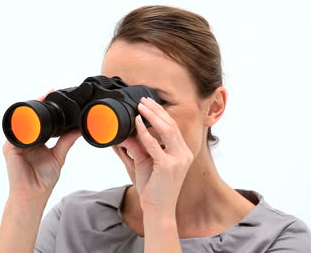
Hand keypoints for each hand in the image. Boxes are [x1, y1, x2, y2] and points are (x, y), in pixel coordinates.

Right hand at [2, 89, 81, 200]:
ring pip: (22, 121)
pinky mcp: (9, 147)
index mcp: (35, 139)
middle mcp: (24, 138)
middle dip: (38, 103)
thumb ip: (66, 141)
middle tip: (49, 92)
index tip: (54, 94)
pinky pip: (15, 132)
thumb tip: (78, 129)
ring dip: (30, 109)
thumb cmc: (43, 179)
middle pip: (30, 117)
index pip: (39, 119)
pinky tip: (31, 116)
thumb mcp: (59, 156)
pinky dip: (23, 123)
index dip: (46, 107)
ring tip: (42, 98)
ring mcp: (16, 142)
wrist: (33, 194)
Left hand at [126, 97, 193, 211]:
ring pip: (167, 130)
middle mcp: (184, 153)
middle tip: (143, 99)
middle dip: (156, 110)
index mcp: (182, 152)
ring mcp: (178, 159)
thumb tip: (126, 131)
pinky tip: (137, 123)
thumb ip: (139, 146)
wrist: (158, 209)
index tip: (149, 103)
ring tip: (140, 106)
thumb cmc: (153, 188)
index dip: (161, 113)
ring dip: (153, 115)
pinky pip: (154, 144)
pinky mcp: (168, 166)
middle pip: (171, 125)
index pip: (172, 127)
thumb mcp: (145, 162)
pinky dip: (145, 132)